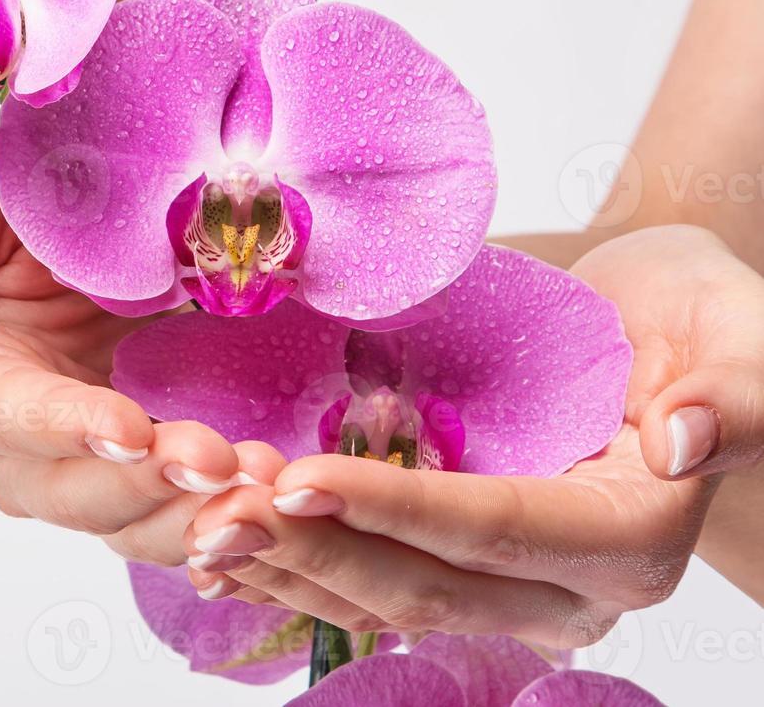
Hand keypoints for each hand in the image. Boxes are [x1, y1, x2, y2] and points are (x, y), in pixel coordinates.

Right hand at [0, 138, 261, 564]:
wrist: (94, 204)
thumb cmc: (15, 197)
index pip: (9, 418)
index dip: (64, 429)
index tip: (127, 429)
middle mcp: (19, 445)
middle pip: (75, 493)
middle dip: (147, 486)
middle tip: (221, 467)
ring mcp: (88, 463)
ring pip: (134, 520)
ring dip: (197, 518)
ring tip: (262, 495)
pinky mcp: (145, 462)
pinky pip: (179, 513)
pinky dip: (222, 524)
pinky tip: (267, 521)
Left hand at [182, 225, 763, 638]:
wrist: (646, 320)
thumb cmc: (692, 314)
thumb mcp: (737, 330)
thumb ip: (736, 390)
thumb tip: (684, 438)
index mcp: (627, 536)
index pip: (497, 532)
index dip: (399, 512)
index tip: (301, 479)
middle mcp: (562, 584)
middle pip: (424, 583)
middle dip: (316, 550)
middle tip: (217, 513)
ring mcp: (504, 583)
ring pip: (384, 595)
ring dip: (289, 564)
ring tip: (200, 526)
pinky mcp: (458, 559)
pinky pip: (371, 576)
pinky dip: (299, 559)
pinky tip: (230, 537)